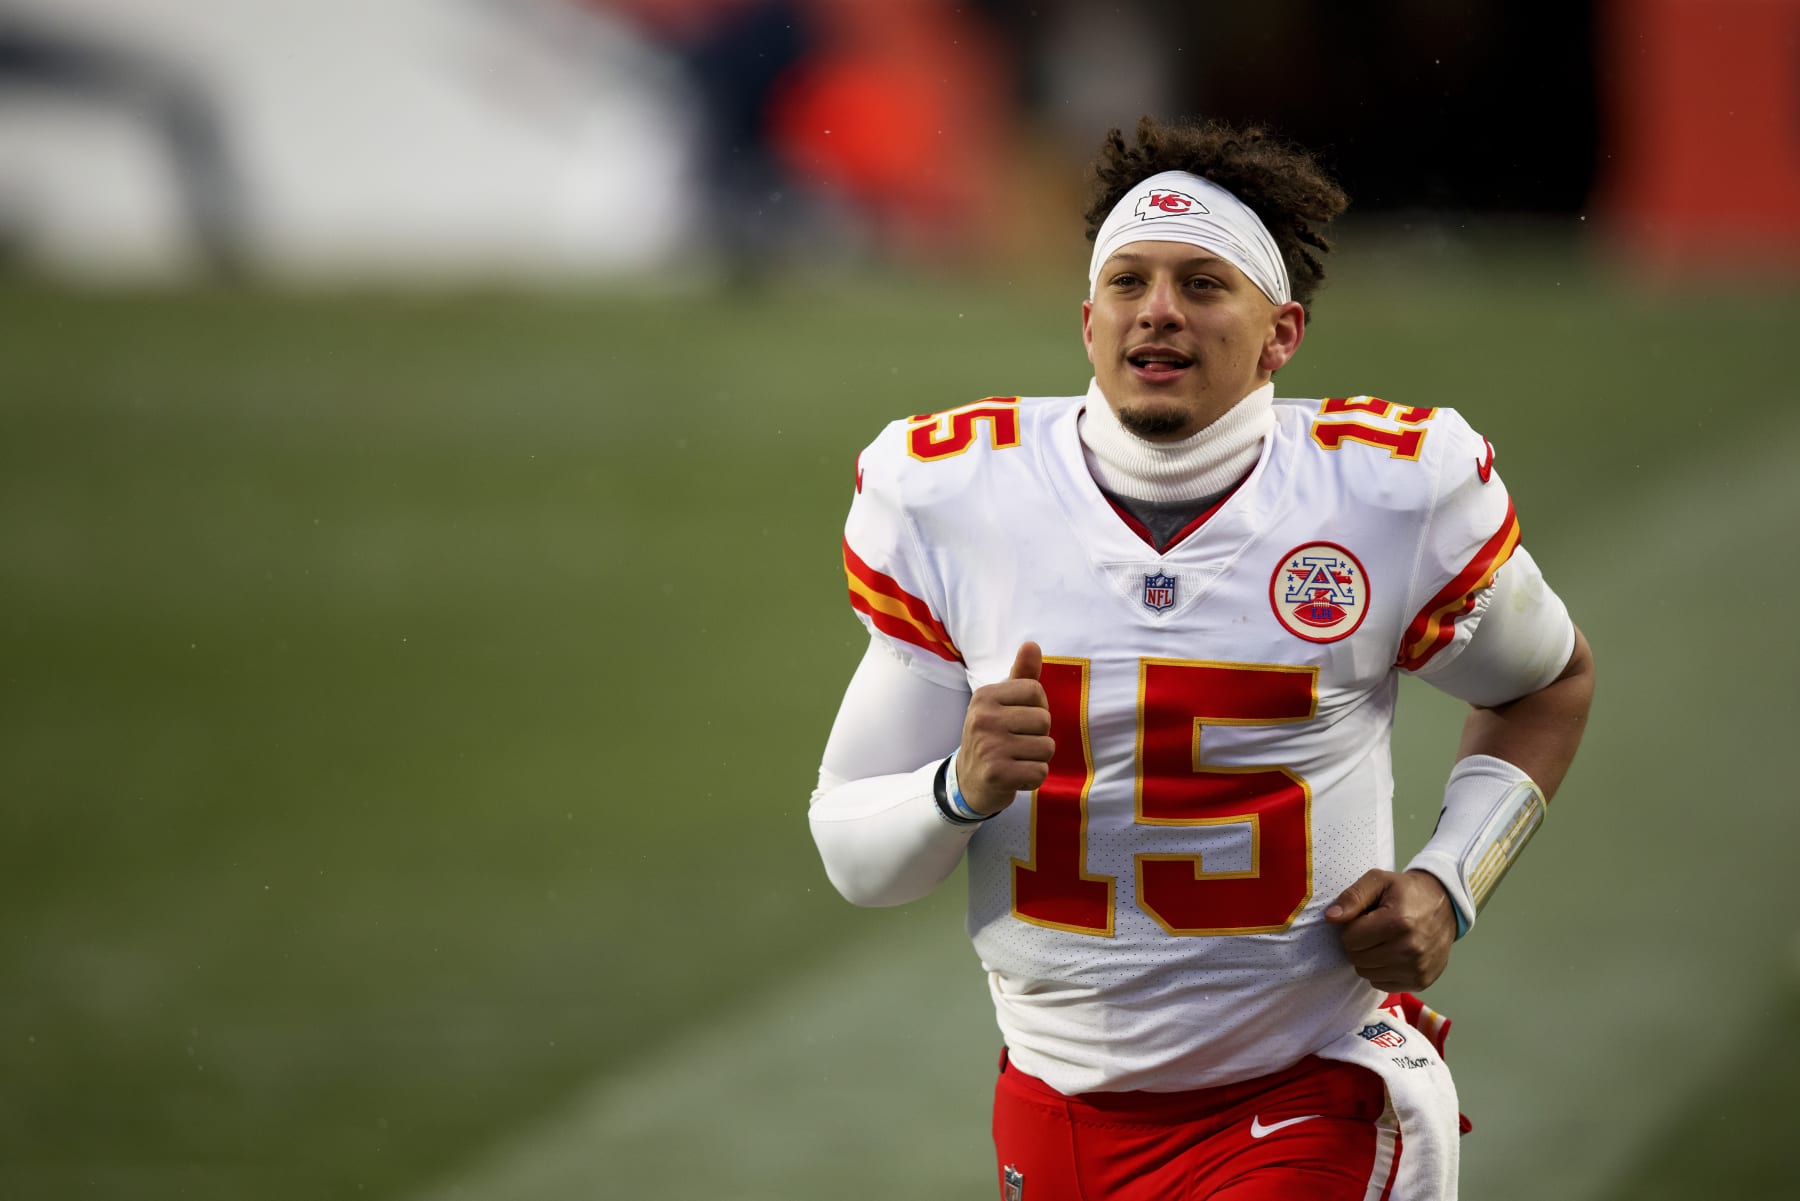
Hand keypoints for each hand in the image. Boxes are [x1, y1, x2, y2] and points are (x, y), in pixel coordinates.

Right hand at [954, 642, 1054, 815]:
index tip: (1018, 720)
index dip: (1037, 707)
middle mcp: (983, 718)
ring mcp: (989, 747)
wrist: (968, 782)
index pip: (1035, 690)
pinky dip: (1033, 777)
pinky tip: (1015, 776)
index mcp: (984, 696)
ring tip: (1016, 759)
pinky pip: (1040, 772)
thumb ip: (1022, 676)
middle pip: (1044, 720)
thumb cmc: (993, 737)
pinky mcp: (997, 774)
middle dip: (1039, 735)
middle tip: (1016, 743)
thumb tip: (1032, 644)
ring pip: (1047, 747)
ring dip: (1037, 758)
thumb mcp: (1002, 704)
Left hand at [1325, 869, 1457, 991]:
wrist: (1446, 905)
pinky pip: (1381, 984)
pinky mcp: (1421, 982)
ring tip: (1383, 941)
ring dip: (1368, 959)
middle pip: (1357, 958)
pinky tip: (1392, 955)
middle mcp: (1410, 949)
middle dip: (1358, 944)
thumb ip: (1352, 897)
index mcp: (1398, 922)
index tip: (1365, 918)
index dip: (1352, 927)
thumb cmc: (1406, 892)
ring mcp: (1417, 969)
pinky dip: (1380, 971)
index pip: (1350, 939)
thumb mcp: (1378, 881)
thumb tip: (1330, 918)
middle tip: (1373, 930)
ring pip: (1367, 973)